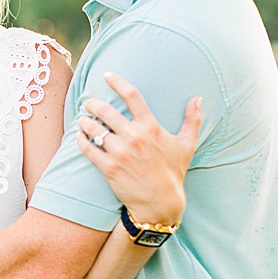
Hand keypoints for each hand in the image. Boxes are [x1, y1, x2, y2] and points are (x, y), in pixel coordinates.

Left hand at [76, 73, 200, 228]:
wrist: (161, 203)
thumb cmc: (174, 172)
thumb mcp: (187, 145)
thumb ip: (193, 119)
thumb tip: (198, 98)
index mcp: (151, 127)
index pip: (132, 96)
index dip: (117, 82)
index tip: (107, 75)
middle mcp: (134, 137)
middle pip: (105, 110)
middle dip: (92, 103)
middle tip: (89, 103)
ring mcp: (120, 153)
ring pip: (93, 128)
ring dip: (84, 121)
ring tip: (83, 120)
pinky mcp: (109, 168)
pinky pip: (88, 149)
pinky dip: (81, 140)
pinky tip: (80, 137)